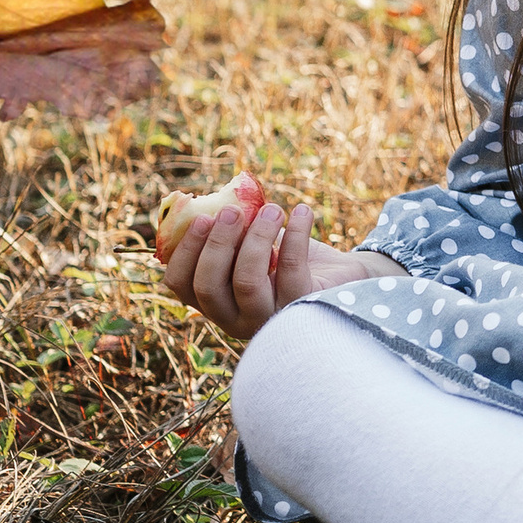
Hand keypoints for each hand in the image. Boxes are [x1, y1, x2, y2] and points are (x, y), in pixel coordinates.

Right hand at [158, 173, 370, 347]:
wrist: (340, 273)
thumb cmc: (288, 256)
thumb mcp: (253, 243)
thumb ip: (230, 232)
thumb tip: (211, 204)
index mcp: (215, 301)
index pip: (182, 285)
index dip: (185, 251)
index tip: (201, 216)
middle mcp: (236, 319)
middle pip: (209, 285)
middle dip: (217, 242)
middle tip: (233, 211)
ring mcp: (268, 317)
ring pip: (247, 281)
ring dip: (257, 237)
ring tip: (272, 209)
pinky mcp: (302, 308)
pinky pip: (291, 270)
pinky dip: (296, 234)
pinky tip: (302, 211)